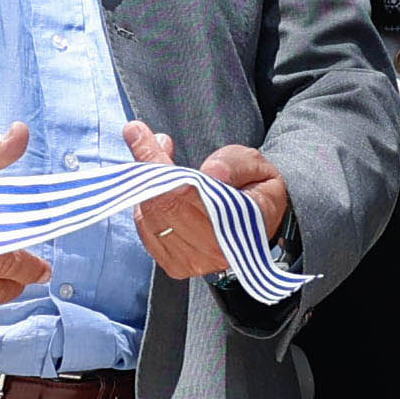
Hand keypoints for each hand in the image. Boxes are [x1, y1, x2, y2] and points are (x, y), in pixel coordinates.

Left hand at [121, 123, 288, 282]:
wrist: (261, 224)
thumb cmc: (257, 191)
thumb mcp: (256, 166)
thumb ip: (235, 164)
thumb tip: (212, 172)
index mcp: (240, 226)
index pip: (189, 192)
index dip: (158, 161)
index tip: (138, 133)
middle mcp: (214, 251)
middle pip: (163, 205)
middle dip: (146, 167)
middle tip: (140, 136)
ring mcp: (192, 262)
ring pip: (150, 217)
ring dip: (144, 183)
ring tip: (155, 157)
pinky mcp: (175, 265)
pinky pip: (146, 229)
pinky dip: (144, 202)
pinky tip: (156, 185)